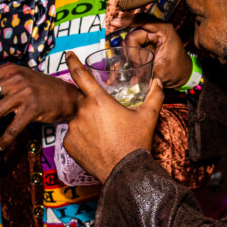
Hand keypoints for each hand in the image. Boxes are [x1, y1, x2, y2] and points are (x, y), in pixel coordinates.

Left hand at [0, 64, 78, 149]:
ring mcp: (25, 93)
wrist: (67, 95)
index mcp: (9, 69)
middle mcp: (15, 78)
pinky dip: (3, 139)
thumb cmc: (40, 88)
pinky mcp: (33, 109)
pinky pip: (12, 128)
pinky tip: (0, 145)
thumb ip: (1, 82)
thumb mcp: (20, 77)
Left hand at [64, 51, 164, 181]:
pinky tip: (96, 145)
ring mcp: (73, 129)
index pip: (81, 75)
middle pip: (82, 100)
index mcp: (99, 100)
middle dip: (92, 106)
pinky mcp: (68, 144)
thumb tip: (158, 83)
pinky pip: (73, 135)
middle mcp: (82, 111)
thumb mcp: (148, 116)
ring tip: (104, 136)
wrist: (125, 171)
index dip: (73, 62)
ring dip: (87, 122)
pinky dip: (82, 137)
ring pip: (78, 119)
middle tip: (106, 120)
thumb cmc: (135, 142)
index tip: (68, 55)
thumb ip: (154, 95)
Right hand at [108, 14, 191, 88]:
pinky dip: (131, 52)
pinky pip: (133, 43)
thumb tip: (130, 76)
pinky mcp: (147, 40)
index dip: (128, 21)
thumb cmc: (176, 70)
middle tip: (135, 64)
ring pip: (131, 39)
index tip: (114, 23)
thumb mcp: (161, 71)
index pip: (143, 20)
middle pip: (134, 33)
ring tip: (139, 65)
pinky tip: (134, 61)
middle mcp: (157, 28)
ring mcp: (151, 34)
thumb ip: (144, 69)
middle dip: (131, 50)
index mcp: (164, 30)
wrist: (182, 73)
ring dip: (131, 53)